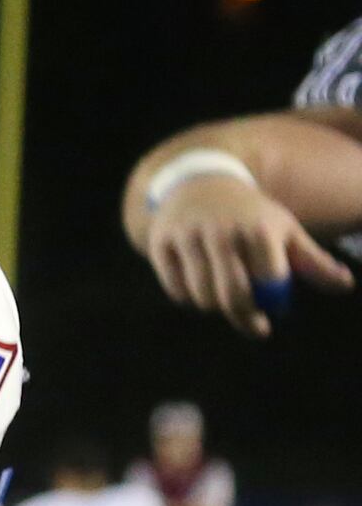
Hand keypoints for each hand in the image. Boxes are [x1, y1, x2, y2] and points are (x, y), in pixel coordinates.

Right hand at [143, 167, 354, 336]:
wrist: (199, 182)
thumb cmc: (249, 214)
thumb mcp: (283, 229)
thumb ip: (312, 260)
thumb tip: (345, 285)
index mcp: (259, 229)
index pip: (269, 282)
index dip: (273, 302)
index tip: (274, 311)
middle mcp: (223, 232)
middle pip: (233, 295)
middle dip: (244, 316)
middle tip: (253, 323)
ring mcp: (189, 237)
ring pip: (202, 297)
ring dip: (214, 306)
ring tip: (223, 298)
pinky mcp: (162, 243)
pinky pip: (176, 290)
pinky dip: (189, 298)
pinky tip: (199, 289)